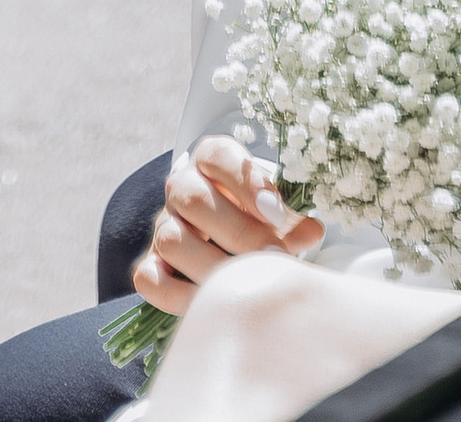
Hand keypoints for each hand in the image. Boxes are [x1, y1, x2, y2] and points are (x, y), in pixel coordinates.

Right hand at [131, 137, 323, 315]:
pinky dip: (177, 295)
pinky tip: (211, 303)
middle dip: (239, 233)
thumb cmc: (257, 217)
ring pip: (171, 239)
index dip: (245, 181)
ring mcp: (162, 225)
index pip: (217, 156)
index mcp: (211, 160)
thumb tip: (310, 232)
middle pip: (193, 199)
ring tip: (247, 286)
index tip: (275, 210)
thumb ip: (289, 219)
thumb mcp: (273, 209)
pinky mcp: (150, 264)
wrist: (225, 238)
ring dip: (212, 266)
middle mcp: (181, 188)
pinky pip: (149, 278)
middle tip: (274, 259)